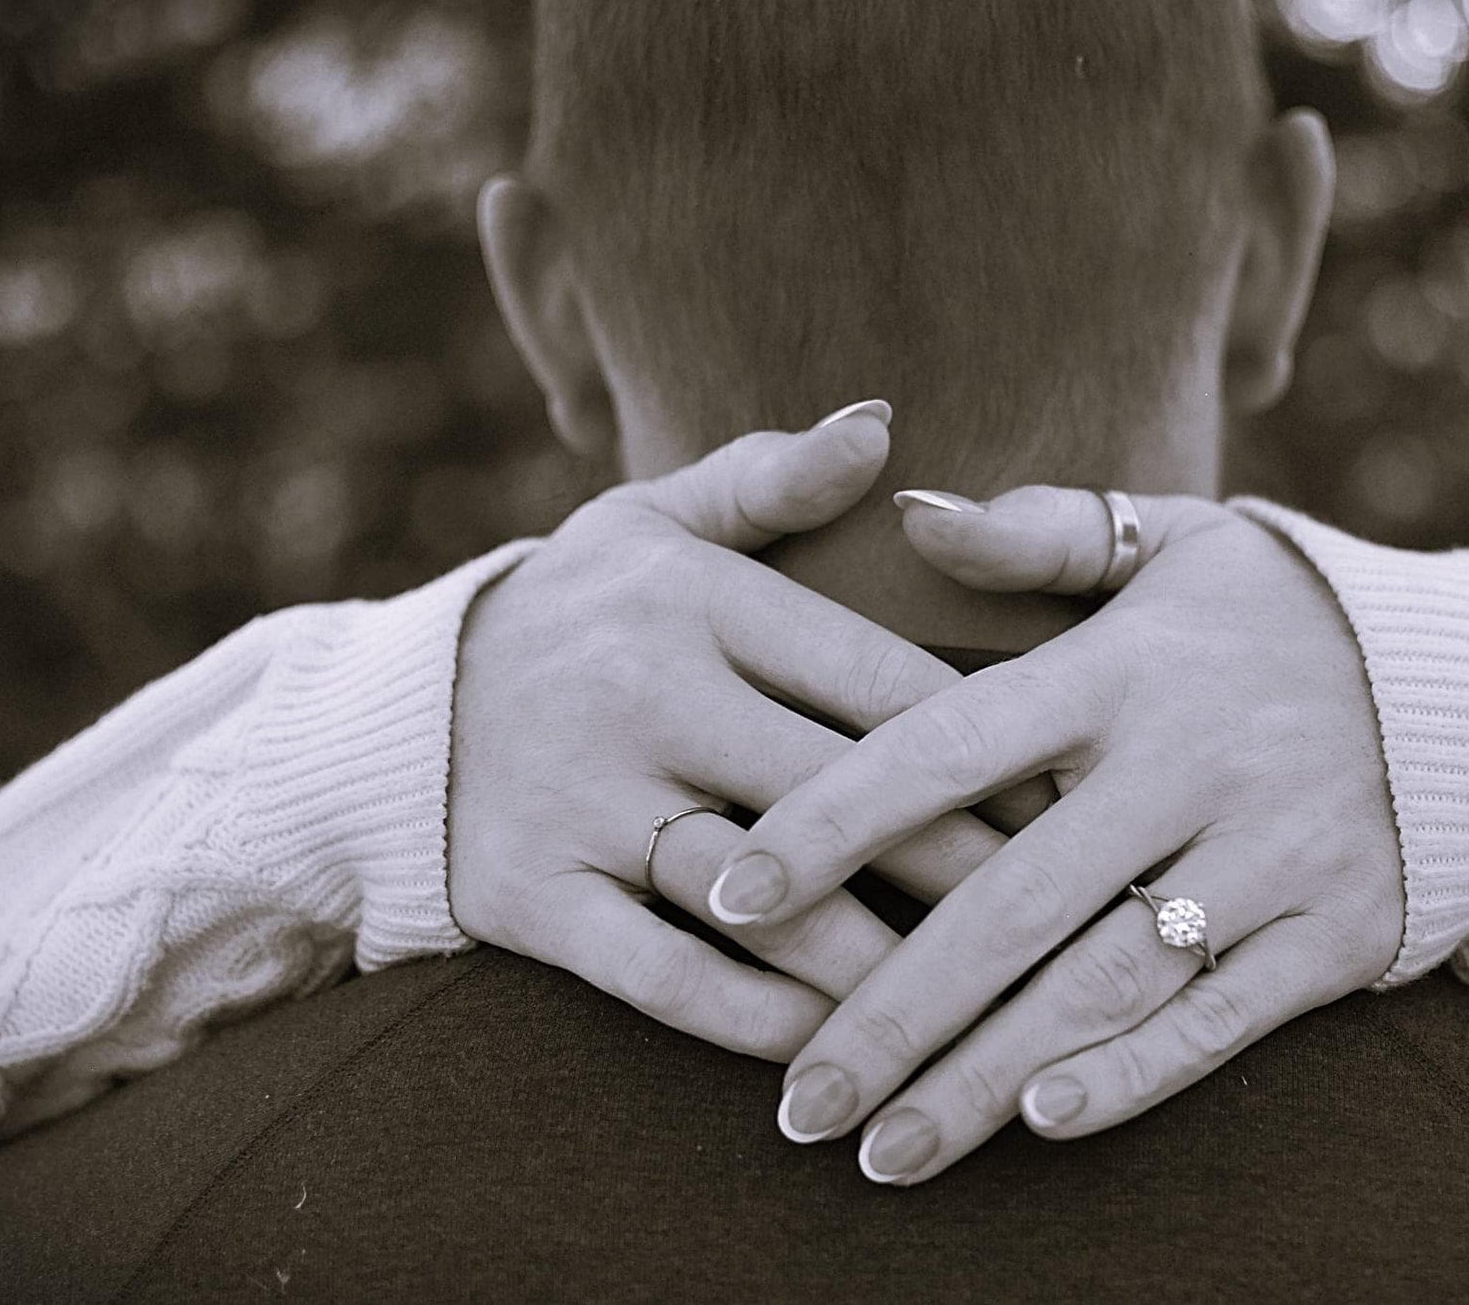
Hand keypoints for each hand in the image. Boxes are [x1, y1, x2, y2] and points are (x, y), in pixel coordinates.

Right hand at [447, 404, 1018, 1060]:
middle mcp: (643, 695)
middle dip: (962, 859)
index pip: (873, 678)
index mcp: (694, 600)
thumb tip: (882, 423)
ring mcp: (584, 802)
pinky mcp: (533, 895)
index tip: (1074, 796)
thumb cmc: (573, 612)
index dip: (988, 744)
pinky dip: (750, 1017)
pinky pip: (659, 974)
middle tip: (1062, 913)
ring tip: (975, 1002)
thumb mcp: (653, 522)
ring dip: (876, 958)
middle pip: (840, 791)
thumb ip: (772, 478)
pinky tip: (831, 1046)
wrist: (393, 712)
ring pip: (762, 895)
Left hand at [717, 485, 1404, 1178]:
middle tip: (797, 1103)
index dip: (831, 820)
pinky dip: (1129, 1077)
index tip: (727, 891)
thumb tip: (905, 509)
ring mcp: (1269, 857)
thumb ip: (1037, 534)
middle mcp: (1190, 766)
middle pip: (1012, 903)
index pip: (949, 746)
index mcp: (1124, 669)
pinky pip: (1217, 1022)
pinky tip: (1034, 1123)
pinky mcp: (1332, 934)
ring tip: (882, 1155)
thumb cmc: (1277, 613)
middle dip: (893, 1012)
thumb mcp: (1173, 542)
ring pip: (1102, 984)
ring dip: (984, 1079)